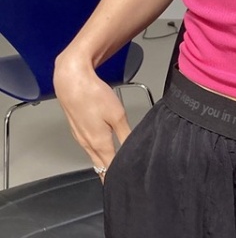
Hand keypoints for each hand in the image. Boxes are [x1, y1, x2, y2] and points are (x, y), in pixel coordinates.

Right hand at [54, 54, 131, 182]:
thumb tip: (132, 147)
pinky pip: (88, 146)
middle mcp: (87, 143)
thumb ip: (126, 134)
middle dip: (108, 174)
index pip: (109, 167)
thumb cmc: (93, 96)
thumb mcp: (117, 114)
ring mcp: (80, 136)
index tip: (123, 183)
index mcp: (99, 143)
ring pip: (93, 156)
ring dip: (101, 163)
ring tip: (110, 170)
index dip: (117, 176)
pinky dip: (95, 152)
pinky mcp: (77, 128)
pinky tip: (101, 149)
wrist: (72, 82)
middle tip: (116, 182)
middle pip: (99, 164)